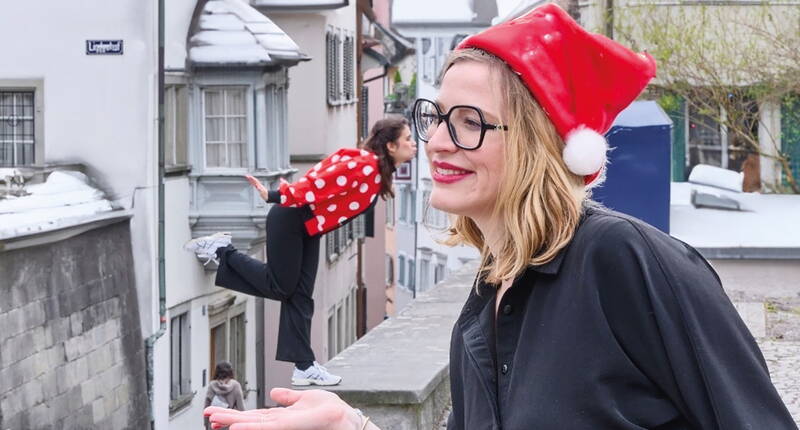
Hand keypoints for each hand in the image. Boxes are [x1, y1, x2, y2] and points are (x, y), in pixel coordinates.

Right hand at [205, 388, 361, 429]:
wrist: (349, 420)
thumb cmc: (332, 412)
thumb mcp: (306, 400)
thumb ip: (289, 397)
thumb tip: (273, 392)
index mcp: (283, 417)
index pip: (255, 416)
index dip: (236, 416)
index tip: (216, 414)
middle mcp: (281, 423)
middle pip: (251, 421)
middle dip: (229, 419)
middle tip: (208, 417)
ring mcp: (286, 426)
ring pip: (257, 425)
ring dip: (237, 423)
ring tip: (218, 421)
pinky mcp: (293, 426)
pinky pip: (270, 427)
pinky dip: (253, 427)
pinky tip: (239, 427)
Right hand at [245, 175, 269, 200]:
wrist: (267, 196)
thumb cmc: (265, 194)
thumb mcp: (262, 192)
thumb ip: (260, 189)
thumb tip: (257, 187)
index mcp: (259, 185)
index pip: (255, 180)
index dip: (252, 178)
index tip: (249, 176)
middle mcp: (259, 185)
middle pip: (254, 180)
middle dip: (250, 178)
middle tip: (246, 175)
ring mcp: (258, 186)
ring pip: (254, 182)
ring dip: (251, 180)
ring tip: (247, 177)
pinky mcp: (258, 188)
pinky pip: (254, 184)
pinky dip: (252, 183)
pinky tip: (251, 182)